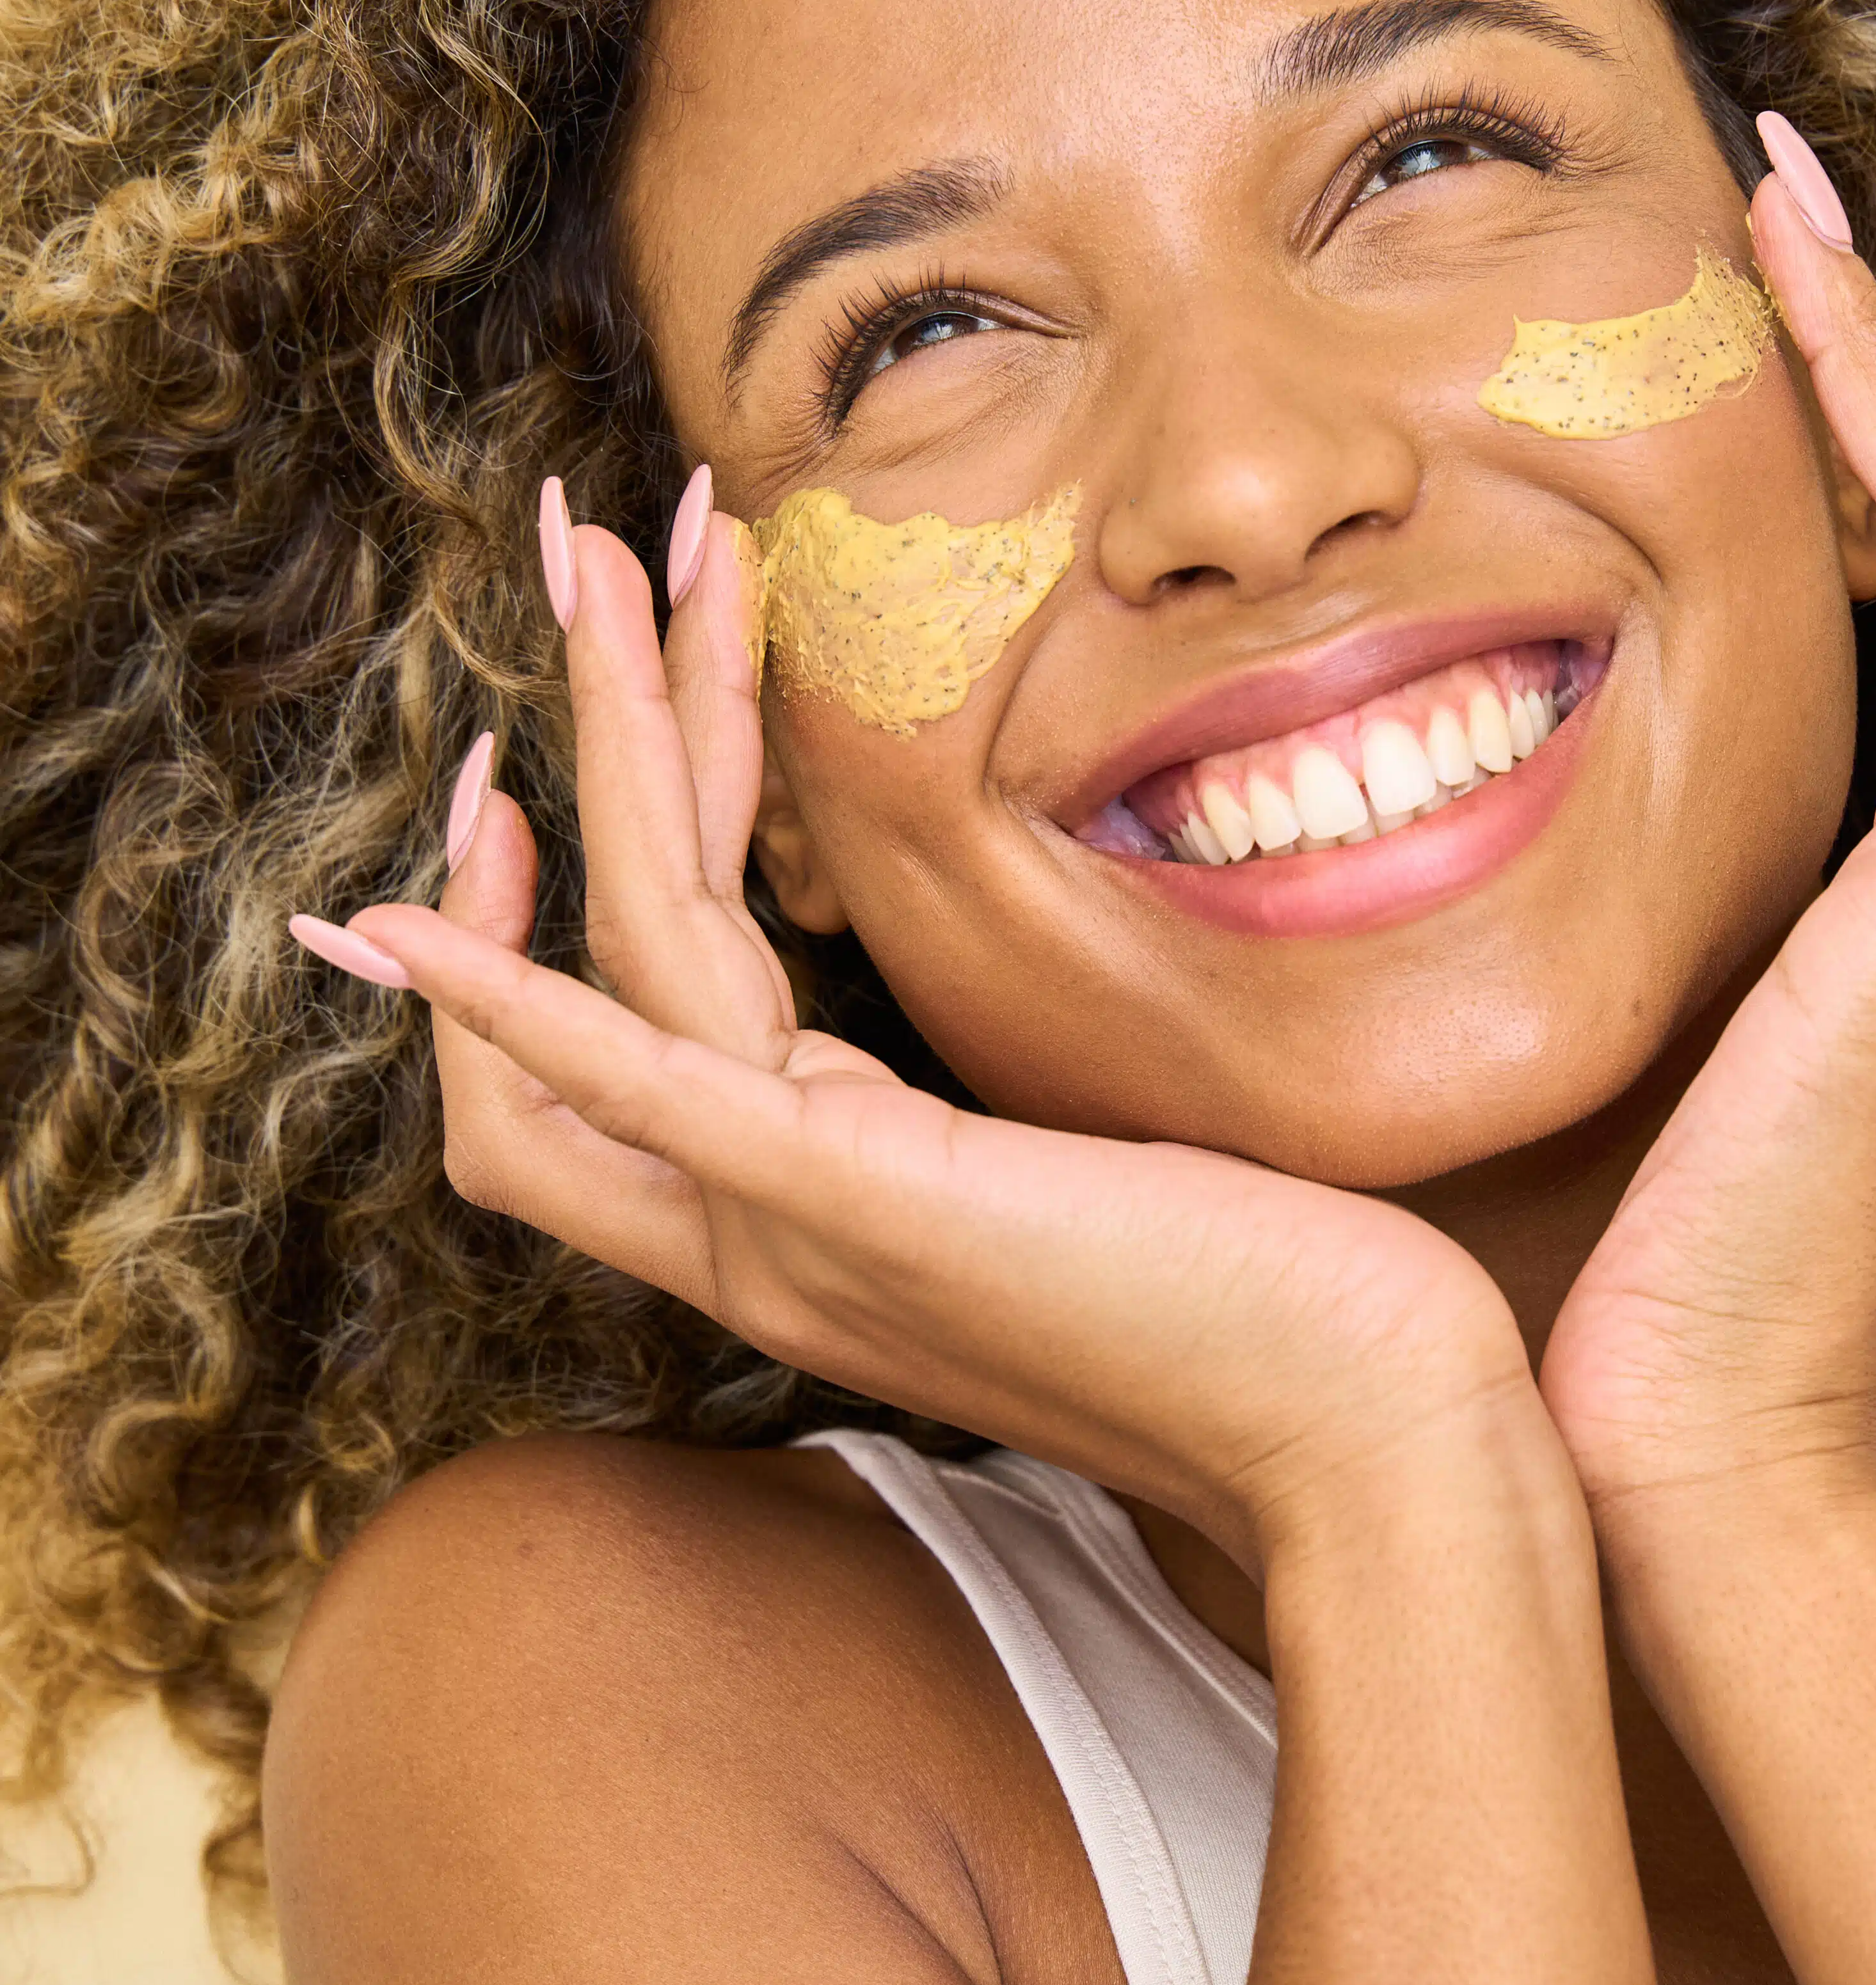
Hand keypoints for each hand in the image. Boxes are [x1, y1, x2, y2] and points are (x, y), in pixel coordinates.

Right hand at [309, 495, 1535, 1573]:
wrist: (1366, 1439)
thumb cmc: (1279, 1308)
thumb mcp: (1095, 1185)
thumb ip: (1007, 1131)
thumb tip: (1042, 1046)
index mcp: (816, 1211)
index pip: (621, 1030)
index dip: (580, 874)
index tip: (627, 705)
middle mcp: (764, 1228)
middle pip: (586, 961)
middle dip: (593, 732)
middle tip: (582, 545)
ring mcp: (791, 1223)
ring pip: (626, 945)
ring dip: (613, 732)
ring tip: (602, 556)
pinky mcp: (852, 1205)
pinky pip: (636, 1080)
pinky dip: (509, 994)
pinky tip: (400, 916)